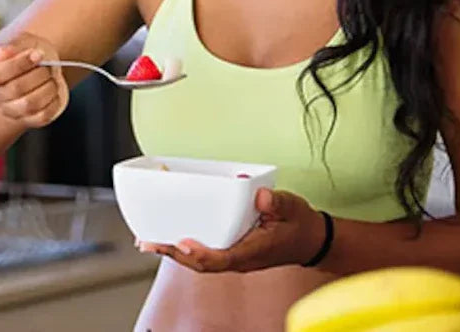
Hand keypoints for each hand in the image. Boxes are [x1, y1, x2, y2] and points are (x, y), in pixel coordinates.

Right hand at [0, 32, 68, 127]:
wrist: (46, 65)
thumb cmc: (32, 53)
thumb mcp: (24, 42)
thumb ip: (13, 46)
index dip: (18, 64)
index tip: (38, 54)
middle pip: (15, 89)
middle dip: (39, 73)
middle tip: (48, 66)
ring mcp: (12, 110)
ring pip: (29, 105)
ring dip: (48, 87)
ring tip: (52, 77)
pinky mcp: (31, 119)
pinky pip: (43, 116)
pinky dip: (54, 101)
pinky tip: (54, 89)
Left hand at [137, 187, 327, 272]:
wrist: (310, 240)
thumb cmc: (299, 225)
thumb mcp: (292, 208)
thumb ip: (276, 203)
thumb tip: (259, 197)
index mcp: (252, 251)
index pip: (220, 258)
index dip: (199, 253)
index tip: (181, 243)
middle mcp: (239, 258)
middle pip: (201, 262)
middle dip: (173, 252)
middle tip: (148, 241)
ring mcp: (235, 256)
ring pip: (200, 260)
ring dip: (175, 251)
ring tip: (151, 240)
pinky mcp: (233, 250)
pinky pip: (206, 252)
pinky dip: (187, 246)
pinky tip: (175, 237)